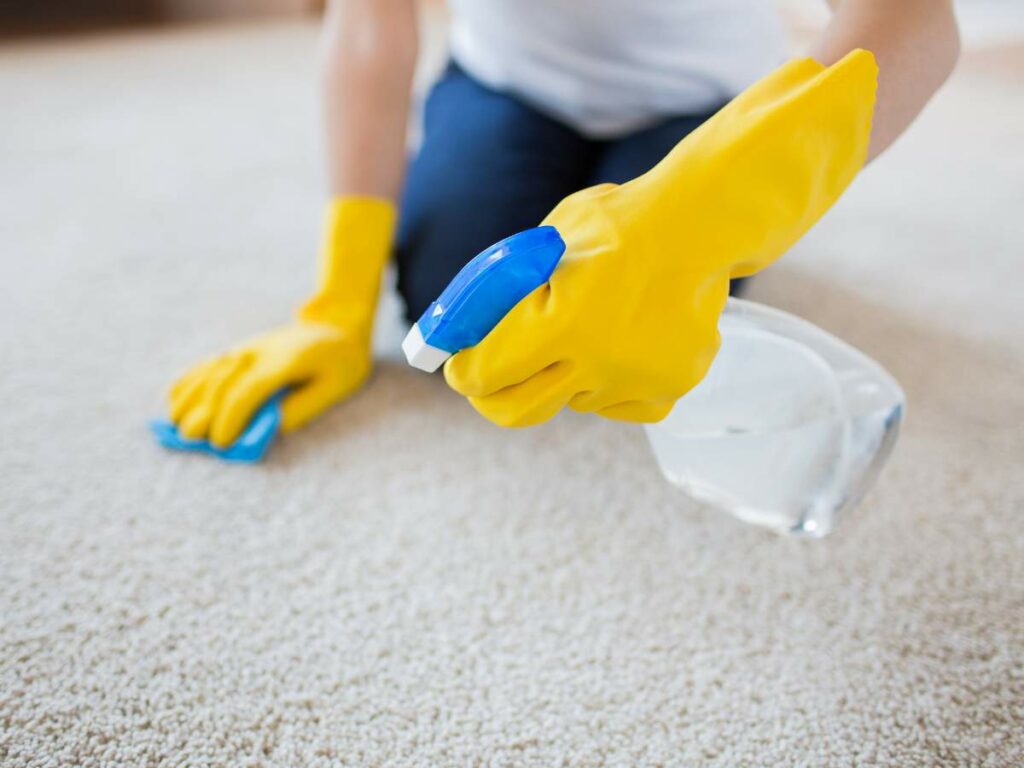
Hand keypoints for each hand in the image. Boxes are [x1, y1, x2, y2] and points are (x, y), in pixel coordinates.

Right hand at [168, 320, 370, 447]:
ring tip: (177, 426)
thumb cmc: (341, 363)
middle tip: (193, 441)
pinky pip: (208, 364)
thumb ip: (302, 408)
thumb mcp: (334, 388)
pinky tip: (174, 401)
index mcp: (284, 363)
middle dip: (203, 415)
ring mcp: (246, 349)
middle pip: (220, 385)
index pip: (247, 391)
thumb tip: (268, 428)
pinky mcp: (241, 350)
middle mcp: (258, 354)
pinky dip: (189, 381)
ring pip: (208, 373)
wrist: (336, 325)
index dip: (230, 418)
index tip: (221, 444)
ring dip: (190, 400)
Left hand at [445, 51, 877, 426]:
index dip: (462, 370)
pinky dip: (609, 382)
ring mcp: (633, 382)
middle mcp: (595, 364)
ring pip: (569, 400)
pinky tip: (623, 342)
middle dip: (492, 395)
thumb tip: (459, 330)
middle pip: (514, 411)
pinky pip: (616, 404)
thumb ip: (503, 293)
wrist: (701, 227)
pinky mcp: (666, 391)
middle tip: (489, 378)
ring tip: (589, 325)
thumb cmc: (614, 226)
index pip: (482, 374)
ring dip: (562, 375)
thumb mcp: (544, 245)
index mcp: (559, 324)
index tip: (458, 365)